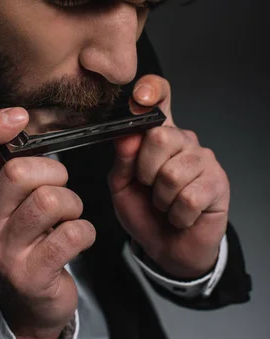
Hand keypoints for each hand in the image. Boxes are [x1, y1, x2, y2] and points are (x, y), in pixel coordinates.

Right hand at [0, 108, 95, 338]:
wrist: (27, 308)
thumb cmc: (24, 245)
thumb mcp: (7, 210)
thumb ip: (12, 174)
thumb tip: (31, 128)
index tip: (19, 116)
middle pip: (18, 173)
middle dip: (55, 173)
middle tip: (61, 189)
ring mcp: (3, 252)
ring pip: (50, 200)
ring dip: (73, 204)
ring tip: (68, 217)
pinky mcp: (30, 274)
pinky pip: (72, 234)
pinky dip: (85, 231)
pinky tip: (77, 238)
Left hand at [109, 76, 229, 278]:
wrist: (167, 247)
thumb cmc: (145, 212)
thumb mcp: (121, 186)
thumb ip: (122, 159)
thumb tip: (125, 135)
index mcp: (157, 135)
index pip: (161, 97)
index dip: (152, 90)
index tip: (140, 98)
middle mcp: (183, 141)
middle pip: (161, 136)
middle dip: (146, 171)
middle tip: (150, 187)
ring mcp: (204, 160)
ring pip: (173, 173)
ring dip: (162, 200)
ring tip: (166, 204)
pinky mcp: (218, 183)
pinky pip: (189, 198)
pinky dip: (177, 214)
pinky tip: (180, 215)